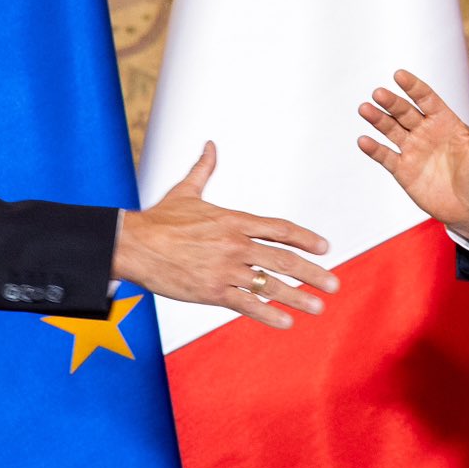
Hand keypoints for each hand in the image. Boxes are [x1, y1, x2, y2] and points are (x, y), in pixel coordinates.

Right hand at [114, 142, 336, 329]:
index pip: (279, 229)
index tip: (325, 248)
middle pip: (284, 259)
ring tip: (318, 306)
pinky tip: (287, 322)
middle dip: (313, 272)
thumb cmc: (159, 220)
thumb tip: (210, 145)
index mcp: (234, 220)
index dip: (305, 238)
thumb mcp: (186, 191)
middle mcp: (235, 245)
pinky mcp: (211, 291)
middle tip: (335, 283)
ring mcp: (225, 269)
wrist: (133, 244)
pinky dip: (268, 314)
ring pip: (270, 285)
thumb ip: (204, 169)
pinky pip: (246, 304)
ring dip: (298, 297)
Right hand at [356, 70, 468, 235]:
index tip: (399, 75)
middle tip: (378, 93)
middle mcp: (425, 132)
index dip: (413, 87)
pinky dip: (374, 149)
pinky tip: (364, 141)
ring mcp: (413, 150)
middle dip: (391, 102)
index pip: (426, 98)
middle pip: (404, 112)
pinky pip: (386, 156)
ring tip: (365, 109)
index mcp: (444, 121)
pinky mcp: (403, 170)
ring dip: (378, 120)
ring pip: (391, 130)